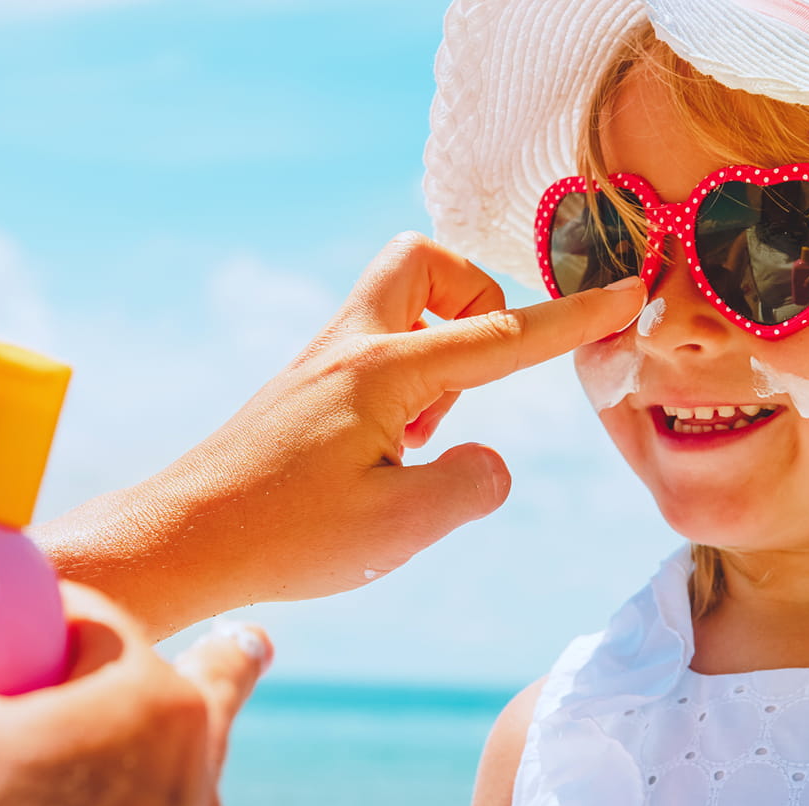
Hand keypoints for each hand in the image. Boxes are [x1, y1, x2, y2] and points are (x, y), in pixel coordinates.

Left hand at [36, 232, 646, 637]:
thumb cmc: (283, 536)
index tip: (628, 291)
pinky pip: (374, 350)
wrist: (179, 540)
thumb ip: (471, 485)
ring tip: (420, 441)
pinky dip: (404, 385)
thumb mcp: (400, 526)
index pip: (502, 336)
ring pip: (399, 305)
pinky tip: (384, 457)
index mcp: (383, 370)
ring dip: (438, 352)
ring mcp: (321, 364)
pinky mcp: (304, 391)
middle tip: (473, 381)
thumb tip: (491, 460)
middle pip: (427, 262)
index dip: (574, 318)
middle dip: (475, 300)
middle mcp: (349, 348)